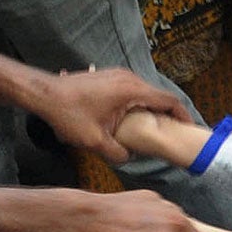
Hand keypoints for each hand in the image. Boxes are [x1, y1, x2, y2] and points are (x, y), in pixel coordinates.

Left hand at [37, 66, 192, 161]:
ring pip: (144, 93)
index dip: (183, 115)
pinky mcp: (108, 77)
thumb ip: (118, 153)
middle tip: (170, 132)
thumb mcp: (96, 141)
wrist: (43, 93)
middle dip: (166, 115)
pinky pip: (131, 90)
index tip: (189, 128)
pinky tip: (128, 119)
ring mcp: (117, 75)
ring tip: (150, 128)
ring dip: (149, 109)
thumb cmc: (68, 113)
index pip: (169, 101)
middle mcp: (128, 78)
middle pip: (158, 96)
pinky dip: (136, 104)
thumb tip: (128, 157)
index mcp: (132, 91)